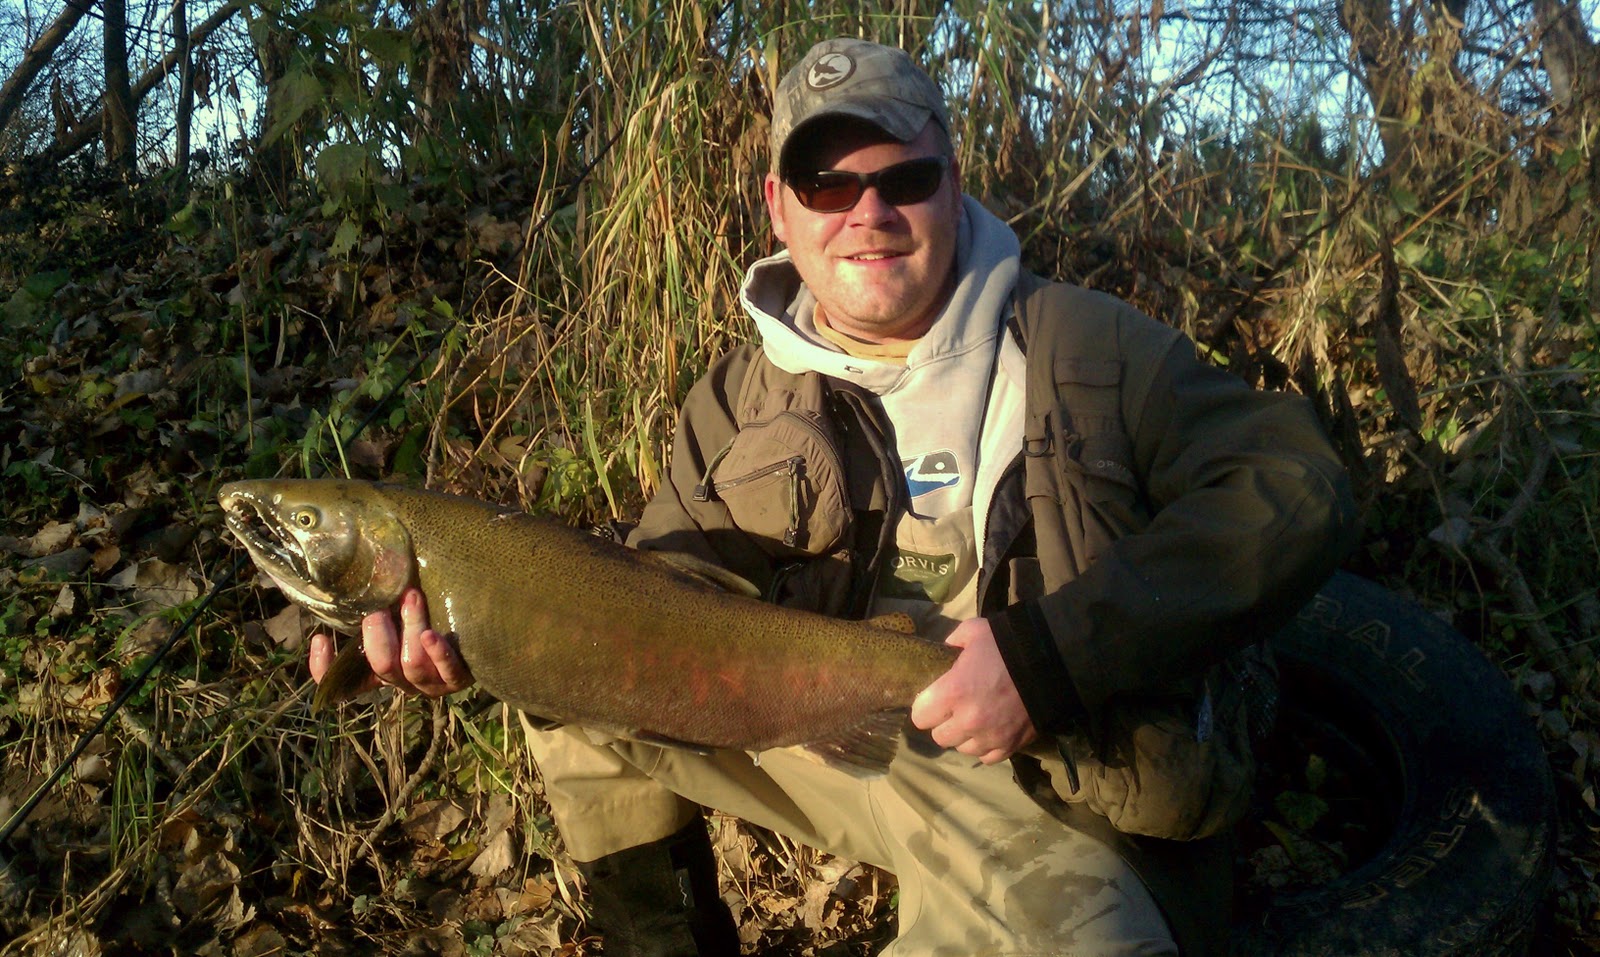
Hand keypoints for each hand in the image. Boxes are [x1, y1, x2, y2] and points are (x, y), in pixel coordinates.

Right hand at [308, 587, 473, 697]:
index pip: (343, 684)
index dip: (326, 670)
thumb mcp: (393, 611)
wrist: (474, 630)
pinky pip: (447, 670)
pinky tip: (432, 634)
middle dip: (377, 635)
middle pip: (382, 666)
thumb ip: (375, 602)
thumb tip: (353, 566)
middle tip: (377, 609)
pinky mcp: (457, 678)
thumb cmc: (426, 612)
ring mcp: (430, 683)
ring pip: (412, 664)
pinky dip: (438, 652)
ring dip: (410, 627)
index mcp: (380, 670)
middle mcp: (402, 681)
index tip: (322, 638)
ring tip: (412, 597)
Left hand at [910, 617, 1036, 763]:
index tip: (933, 700)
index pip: (920, 717)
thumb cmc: (1007, 645)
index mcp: (953, 692)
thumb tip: (946, 649)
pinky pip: (987, 757)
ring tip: (975, 720)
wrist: (1051, 663)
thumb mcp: (975, 631)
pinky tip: (991, 731)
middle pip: (939, 736)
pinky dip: (987, 746)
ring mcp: (990, 737)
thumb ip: (953, 641)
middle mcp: (968, 721)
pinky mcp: (1010, 746)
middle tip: (954, 710)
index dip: (925, 707)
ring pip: (962, 749)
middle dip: (943, 723)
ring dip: (965, 737)